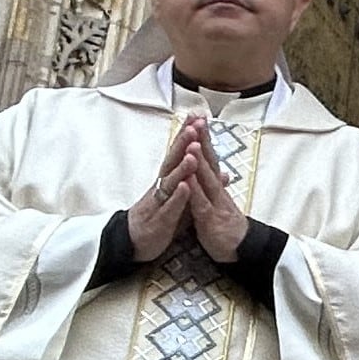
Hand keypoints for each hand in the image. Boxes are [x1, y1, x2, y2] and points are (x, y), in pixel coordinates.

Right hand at [123, 117, 198, 264]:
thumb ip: (200, 184)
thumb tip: (223, 172)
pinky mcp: (159, 219)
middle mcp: (162, 186)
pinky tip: (185, 187)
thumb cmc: (161, 217)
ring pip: (170, 182)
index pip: (179, 154)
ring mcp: (159, 201)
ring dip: (182, 168)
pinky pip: (168, 206)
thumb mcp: (184, 199)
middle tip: (194, 125)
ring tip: (193, 154)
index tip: (198, 117)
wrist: (135, 242)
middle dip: (183, 143)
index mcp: (169, 180)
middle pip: (173, 161)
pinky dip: (177, 197)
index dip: (188, 137)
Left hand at [177, 118, 250, 263]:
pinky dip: (195, 190)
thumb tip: (216, 169)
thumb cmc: (228, 226)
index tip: (198, 119)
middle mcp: (217, 190)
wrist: (243, 250)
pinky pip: (201, 202)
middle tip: (198, 120)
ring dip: (199, 161)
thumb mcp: (220, 201)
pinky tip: (189, 179)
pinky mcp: (210, 219)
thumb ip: (215, 185)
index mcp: (216, 186)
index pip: (209, 157)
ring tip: (193, 143)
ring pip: (206, 179)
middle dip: (202, 140)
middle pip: (209, 161)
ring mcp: (215, 203)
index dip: (203, 138)